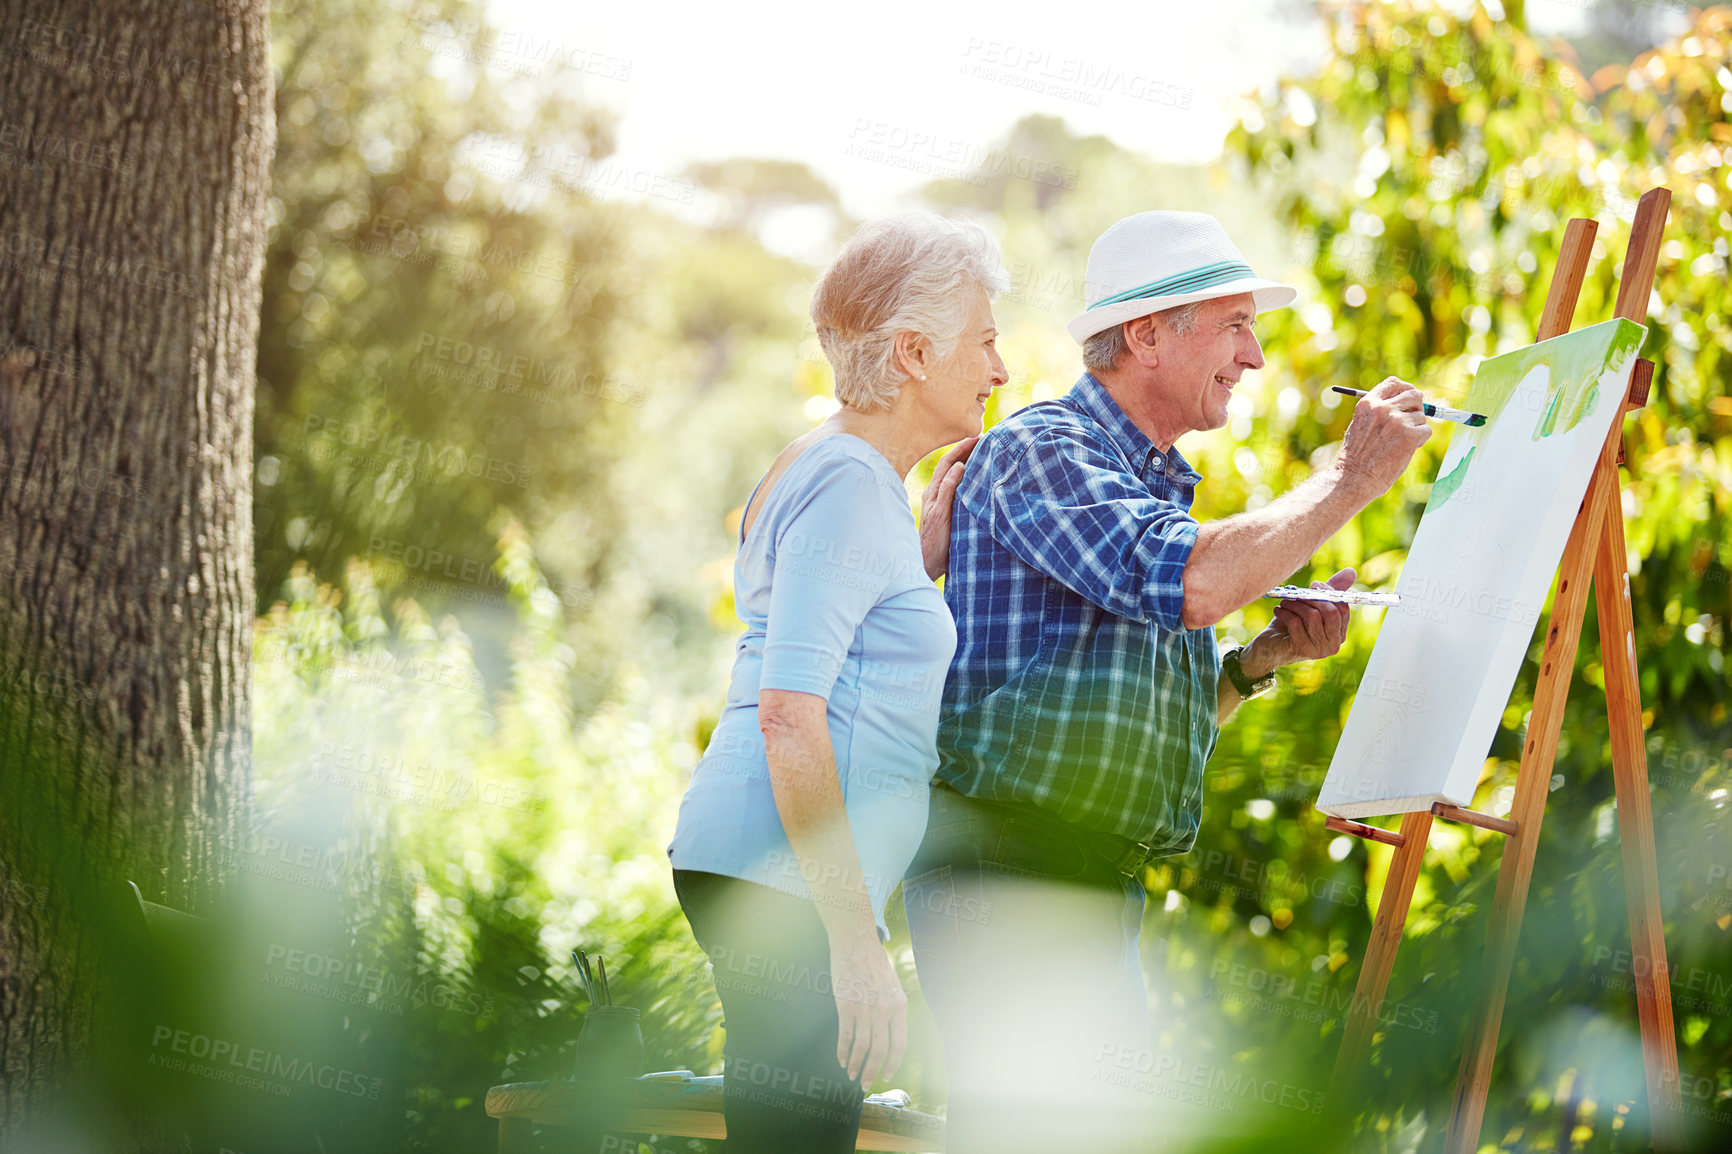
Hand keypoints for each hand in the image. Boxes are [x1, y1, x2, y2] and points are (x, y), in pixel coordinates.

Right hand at [828, 931, 907, 1086]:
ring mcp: (864, 1009)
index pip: (899, 1043)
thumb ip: (893, 1008)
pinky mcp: (845, 1006)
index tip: (887, 1075)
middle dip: (872, 1071)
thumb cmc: (874, 962)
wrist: (855, 943)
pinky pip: (845, 1036)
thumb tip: (890, 1032)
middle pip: (880, 1050)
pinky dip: (843, 1051)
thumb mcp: (893, 985)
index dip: (893, 1063)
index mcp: (899, 1005)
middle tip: (866, 1084)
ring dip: (856, 1065)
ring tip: (851, 1075)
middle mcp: (884, 1010)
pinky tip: (841, 1060)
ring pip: (862, 1047)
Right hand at [919, 436, 978, 580]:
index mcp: (935, 494)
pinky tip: (962, 467)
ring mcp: (934, 503)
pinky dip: (952, 477)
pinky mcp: (937, 514)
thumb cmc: (940, 545)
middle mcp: (932, 494)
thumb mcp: (951, 520)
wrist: (924, 565)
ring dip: (961, 455)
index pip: (949, 464)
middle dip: (964, 446)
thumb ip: (958, 503)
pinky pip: (944, 491)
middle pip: (947, 462)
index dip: (962, 450)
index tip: (979, 440)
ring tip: (977, 443)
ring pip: (945, 471)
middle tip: (982, 435)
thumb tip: (976, 492)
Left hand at [1248, 567, 1355, 674]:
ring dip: (1295, 605)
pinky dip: (1285, 613)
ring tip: (1284, 603)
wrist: (1268, 648)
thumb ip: (1329, 592)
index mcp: (1339, 633)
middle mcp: (1333, 644)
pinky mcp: (1303, 649)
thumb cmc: (1291, 625)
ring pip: (1312, 616)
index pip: (1343, 609)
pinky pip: (1296, 623)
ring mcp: (1319, 650)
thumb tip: (1351, 571)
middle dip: (1313, 598)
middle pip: (1331, 613)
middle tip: (1297, 593)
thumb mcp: (1311, 607)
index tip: (1313, 585)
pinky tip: (1278, 611)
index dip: (1328, 593)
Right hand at [1336, 377, 1430, 498]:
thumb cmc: (1356, 456)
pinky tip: (1404, 450)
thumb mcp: (1360, 425)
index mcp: (1368, 403)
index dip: (1405, 388)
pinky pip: (1426, 431)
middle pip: (1413, 394)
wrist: (1354, 477)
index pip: (1394, 383)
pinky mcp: (1410, 435)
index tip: (1410, 397)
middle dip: (1418, 406)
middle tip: (1414, 418)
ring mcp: (1397, 420)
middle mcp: (1383, 408)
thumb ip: (1379, 411)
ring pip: (1421, 416)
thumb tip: (1406, 404)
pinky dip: (1420, 441)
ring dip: (1416, 428)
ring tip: (1400, 443)